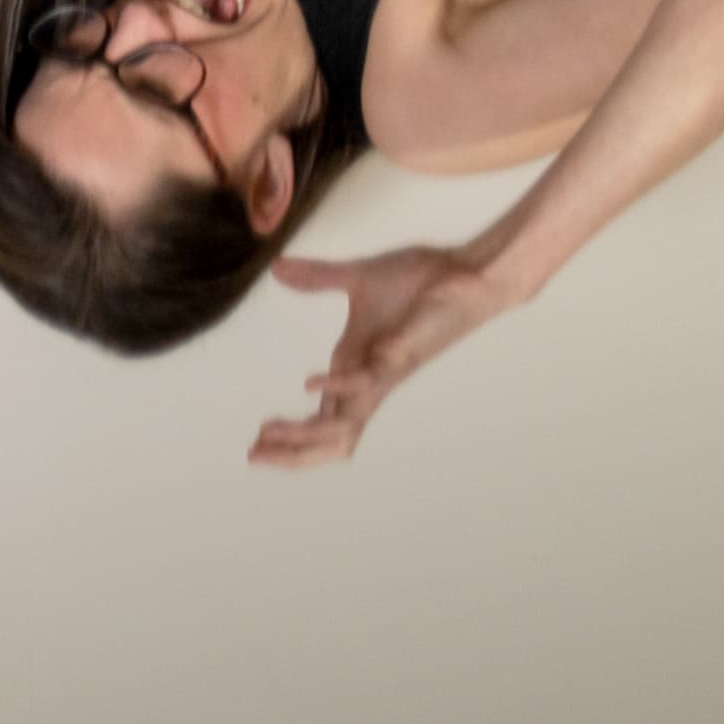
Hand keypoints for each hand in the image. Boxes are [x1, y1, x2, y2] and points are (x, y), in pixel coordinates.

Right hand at [249, 242, 516, 467]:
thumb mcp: (356, 277)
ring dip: (305, 434)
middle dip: (292, 452)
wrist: (468, 274)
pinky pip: (368, 381)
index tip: (256, 439)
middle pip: (331, 438)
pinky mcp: (401, 356)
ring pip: (345, 425)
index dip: (291, 437)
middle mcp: (368, 381)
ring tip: (268, 431)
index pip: (322, 420)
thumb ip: (316, 278)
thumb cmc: (422, 281)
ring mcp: (384, 373)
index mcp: (354, 368)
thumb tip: (278, 269)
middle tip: (254, 454)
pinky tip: (308, 385)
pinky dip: (337, 387)